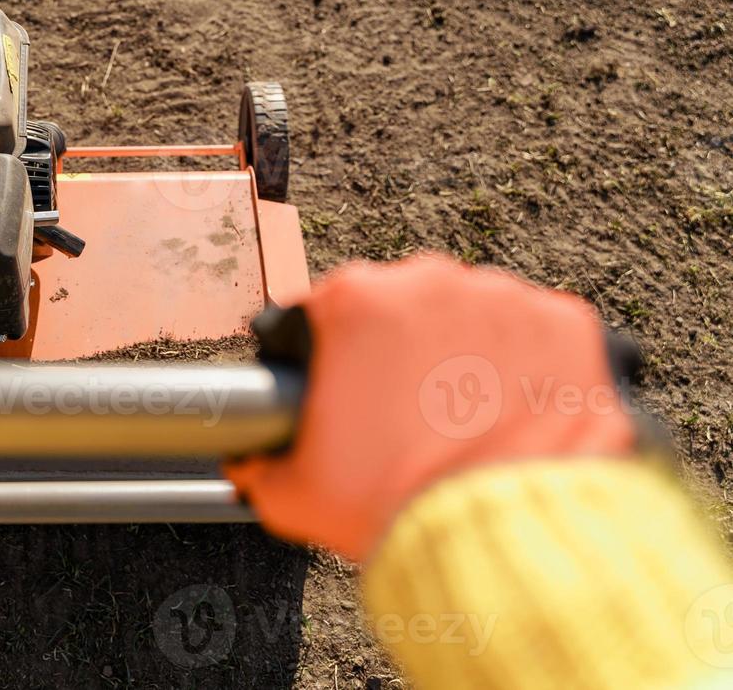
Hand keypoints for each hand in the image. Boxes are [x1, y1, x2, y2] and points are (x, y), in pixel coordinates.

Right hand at [227, 254, 635, 561]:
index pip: (323, 312)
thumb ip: (261, 464)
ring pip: (473, 316)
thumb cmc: (396, 505)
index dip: (326, 356)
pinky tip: (516, 412)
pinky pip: (540, 334)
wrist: (501, 538)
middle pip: (401, 308)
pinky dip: (531, 365)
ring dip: (466, 354)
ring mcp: (504, 298)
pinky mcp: (569, 325)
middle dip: (399, 352)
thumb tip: (251, 464)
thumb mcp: (294, 490)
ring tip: (466, 418)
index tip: (340, 391)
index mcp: (353, 302)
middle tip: (403, 414)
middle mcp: (428, 282)